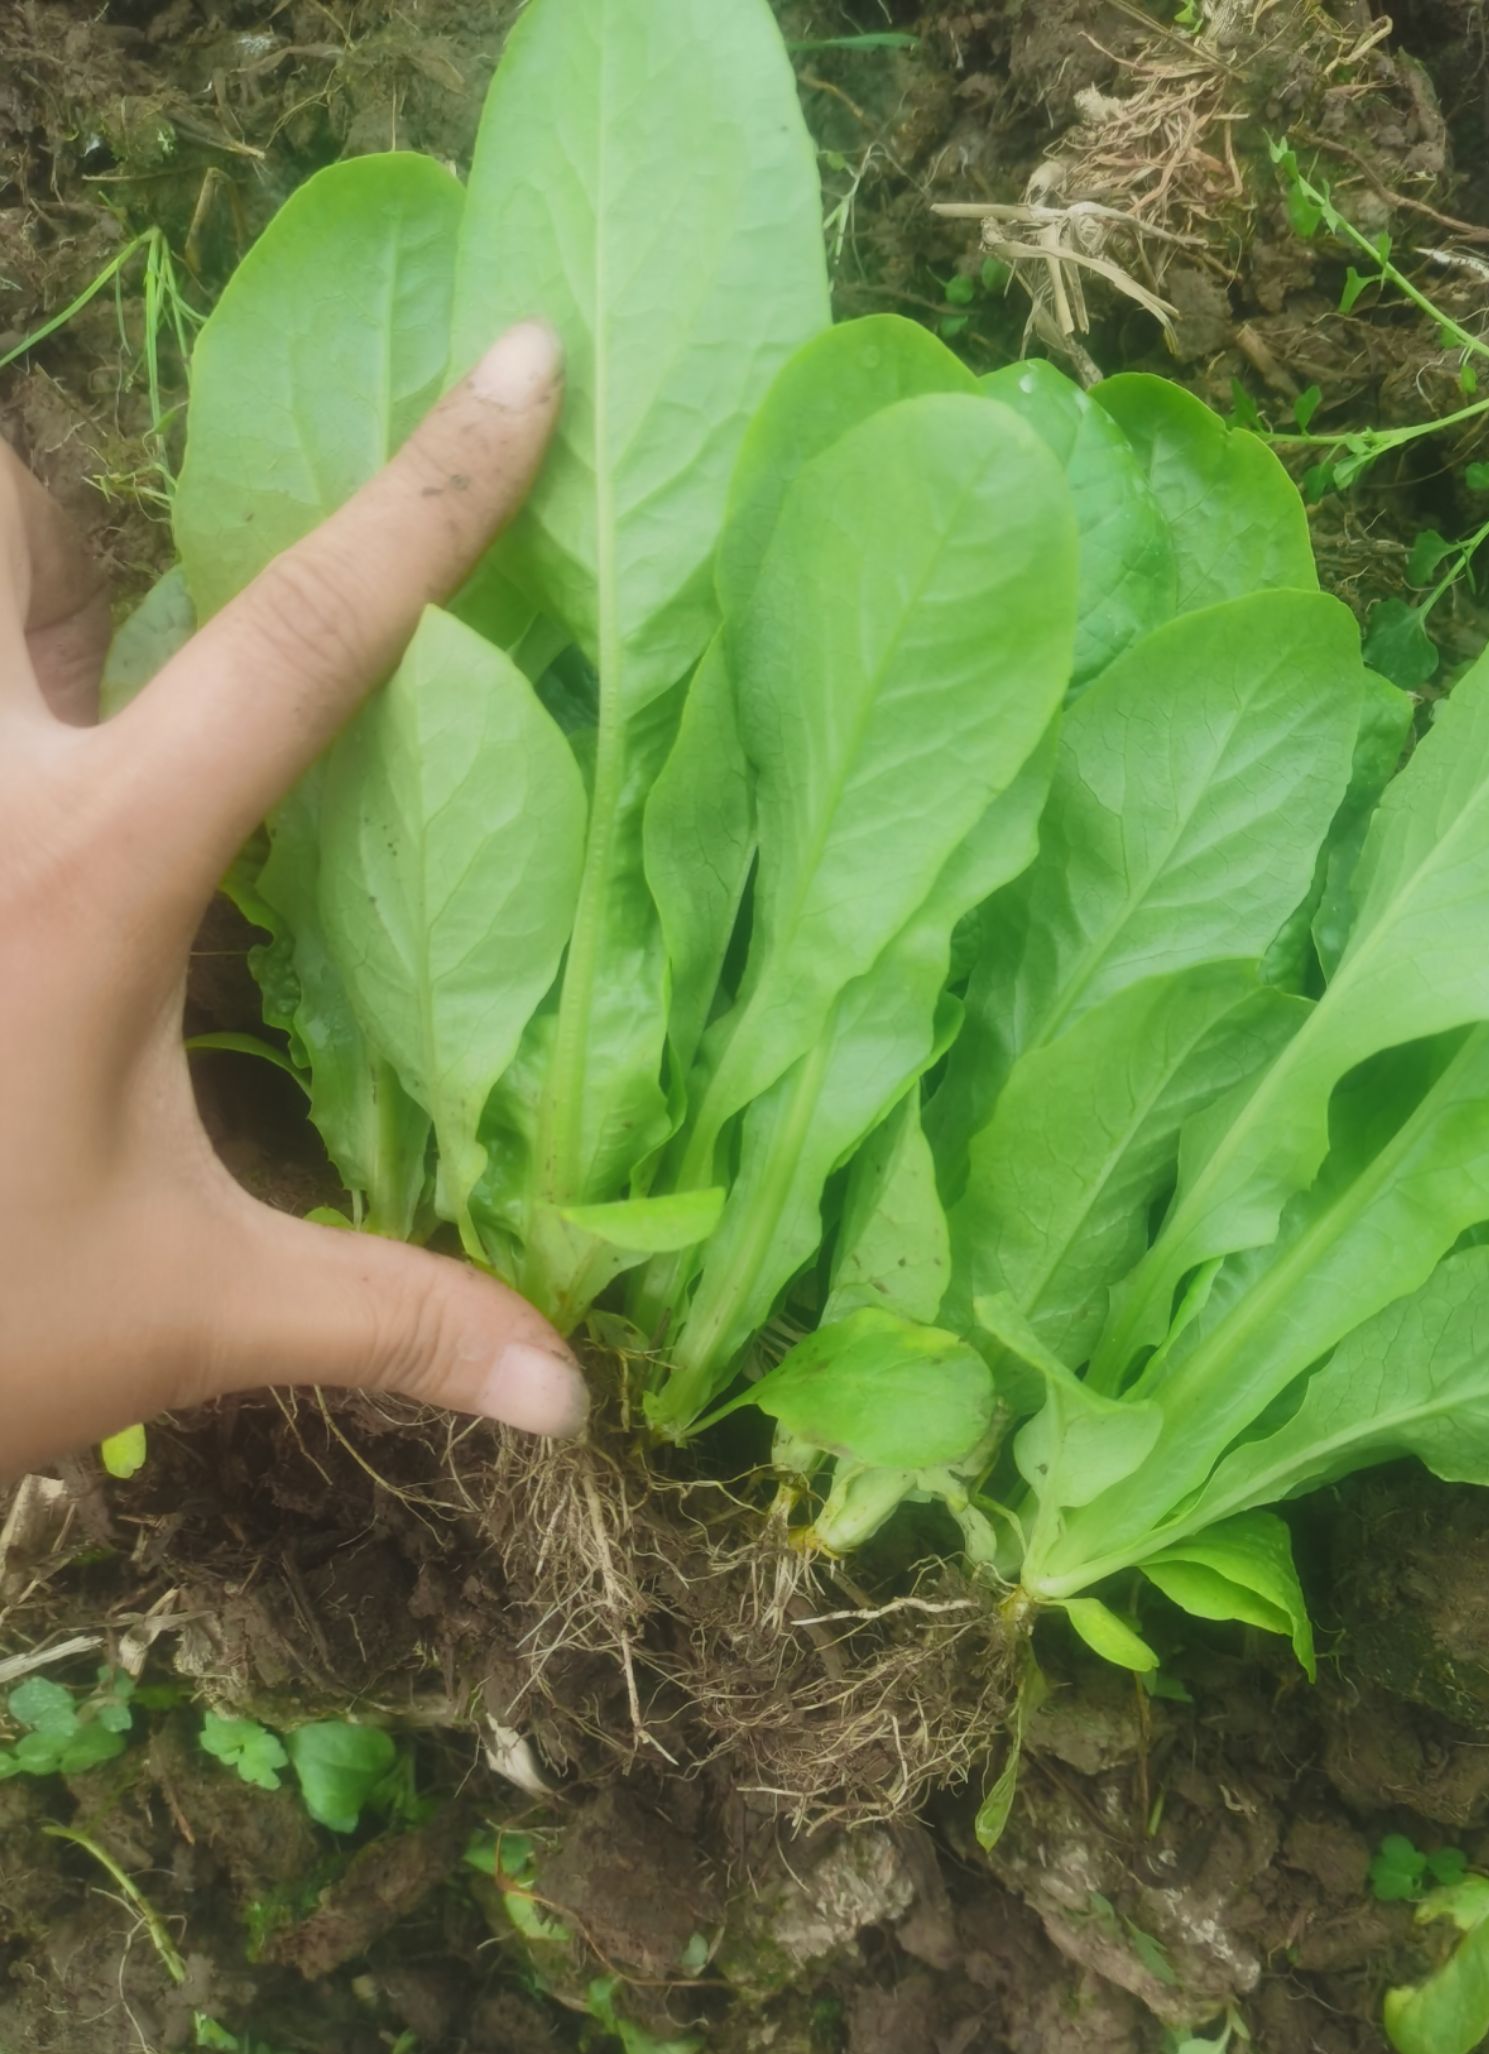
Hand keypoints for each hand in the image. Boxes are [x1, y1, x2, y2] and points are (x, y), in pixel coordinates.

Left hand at [0, 323, 587, 1479]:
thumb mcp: (188, 1309)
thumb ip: (388, 1318)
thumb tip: (571, 1396)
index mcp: (95, 865)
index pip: (302, 638)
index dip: (431, 493)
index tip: (522, 362)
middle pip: (9, 507)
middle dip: (70, 513)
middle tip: (131, 611)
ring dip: (15, 605)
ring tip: (60, 703)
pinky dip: (1, 724)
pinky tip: (24, 846)